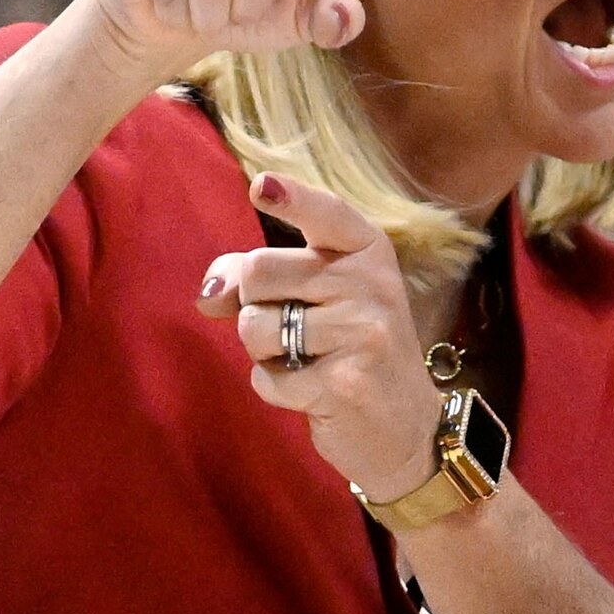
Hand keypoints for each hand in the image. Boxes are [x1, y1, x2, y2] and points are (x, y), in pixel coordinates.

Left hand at [202, 171, 443, 505]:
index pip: (326, 213)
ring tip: (306, 360)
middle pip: (259, 269)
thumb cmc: (349, 349)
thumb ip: (261, 277)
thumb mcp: (318, 297)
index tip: (261, 186)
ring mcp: (362, 333)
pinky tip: (313, 392)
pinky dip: (275, 389)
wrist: (405, 427)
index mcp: (367, 252)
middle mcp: (372, 284)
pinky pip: (267, 378)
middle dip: (255, 303)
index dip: (291, 198)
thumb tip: (208, 297)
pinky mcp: (344, 384)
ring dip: (263, 351)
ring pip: (255, 325)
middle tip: (293, 327)